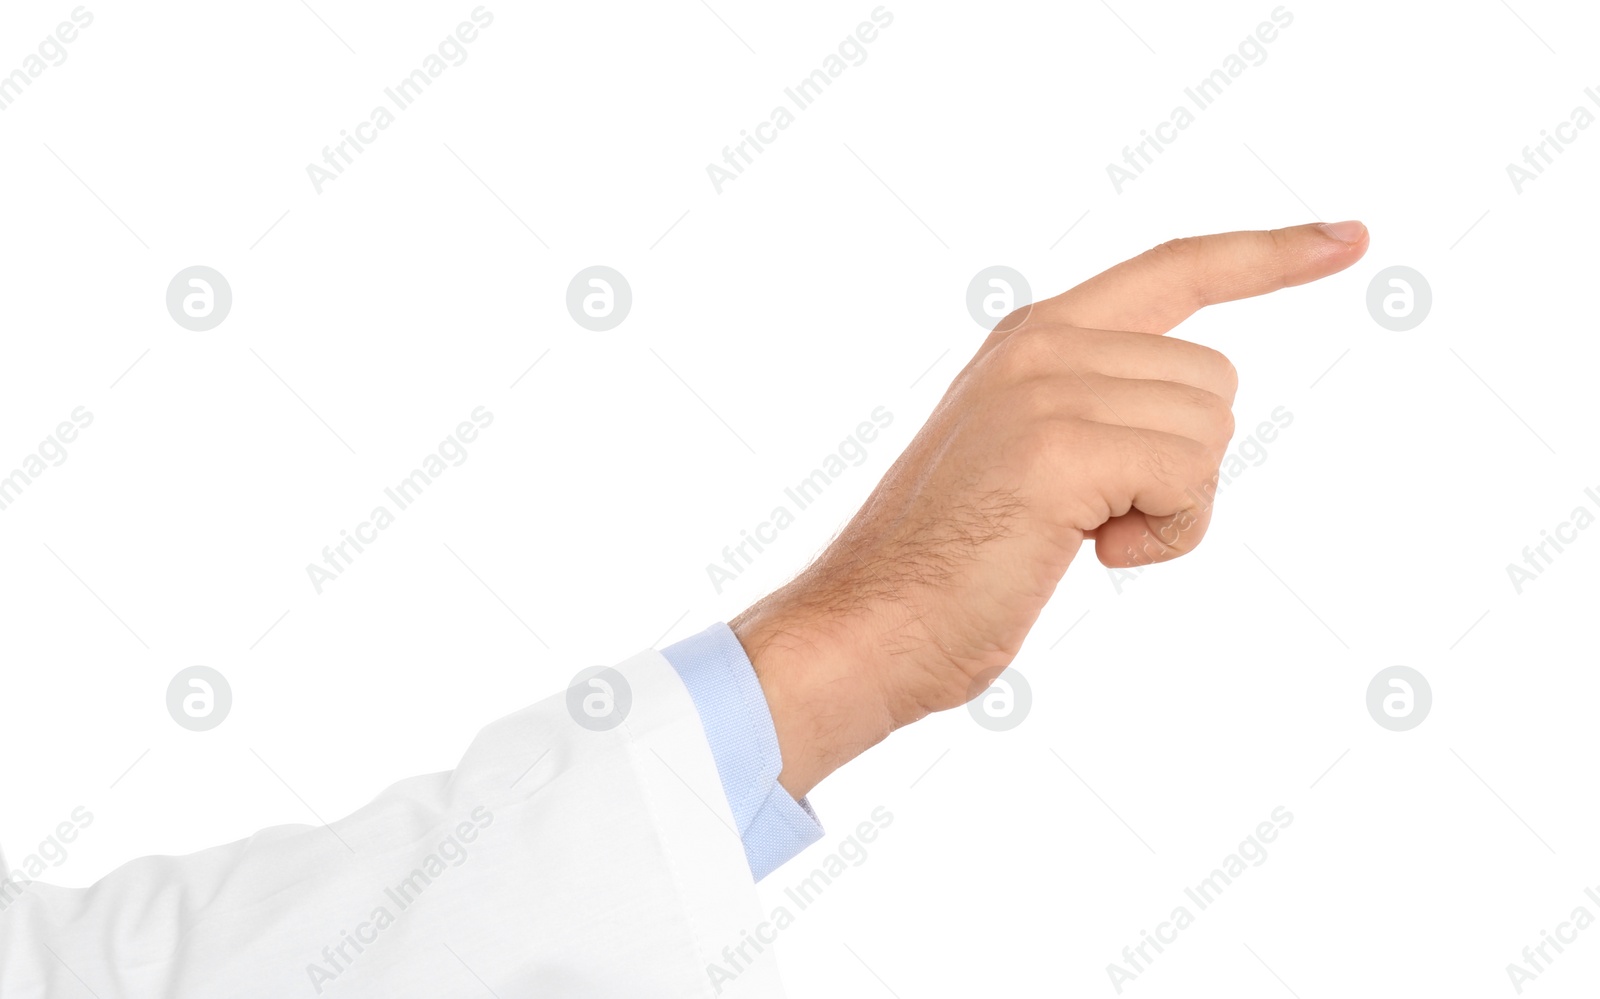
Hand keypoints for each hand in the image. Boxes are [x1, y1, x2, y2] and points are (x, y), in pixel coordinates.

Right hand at [732, 221, 1369, 797]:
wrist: (869, 626)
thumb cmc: (952, 566)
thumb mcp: (1024, 451)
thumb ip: (1093, 400)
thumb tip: (1197, 401)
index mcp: (1033, 336)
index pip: (1175, 268)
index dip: (1267, 254)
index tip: (1347, 239)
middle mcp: (1040, 341)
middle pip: (1214, 380)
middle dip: (1181, 465)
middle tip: (1093, 516)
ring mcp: (1046, 386)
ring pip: (1209, 429)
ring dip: (1169, 506)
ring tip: (1077, 535)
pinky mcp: (1058, 445)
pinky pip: (1189, 479)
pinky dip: (1163, 537)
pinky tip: (1087, 554)